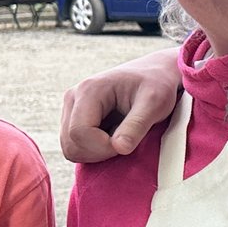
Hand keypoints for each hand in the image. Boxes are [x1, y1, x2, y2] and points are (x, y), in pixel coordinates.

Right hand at [58, 54, 183, 161]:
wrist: (156, 73)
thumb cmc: (157, 84)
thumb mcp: (155, 103)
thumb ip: (137, 125)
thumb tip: (120, 148)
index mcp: (89, 90)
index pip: (79, 133)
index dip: (102, 148)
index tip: (126, 144)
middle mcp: (74, 98)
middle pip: (70, 144)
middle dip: (98, 153)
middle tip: (125, 143)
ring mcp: (72, 109)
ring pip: (70, 148)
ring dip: (96, 153)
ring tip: (120, 138)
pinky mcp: (75, 119)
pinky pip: (76, 147)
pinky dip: (94, 151)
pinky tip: (113, 137)